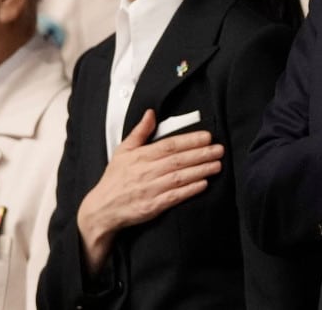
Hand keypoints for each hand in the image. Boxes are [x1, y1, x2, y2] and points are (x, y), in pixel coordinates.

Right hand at [76, 110, 223, 271]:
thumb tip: (151, 113)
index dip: (189, 140)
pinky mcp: (152, 207)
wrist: (101, 209)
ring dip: (200, 170)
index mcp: (140, 156)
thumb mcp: (123, 151)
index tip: (207, 137)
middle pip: (178, 160)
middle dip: (201, 154)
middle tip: (219, 149)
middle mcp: (146, 172)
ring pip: (179, 178)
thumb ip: (139, 132)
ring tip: (217, 165)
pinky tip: (203, 184)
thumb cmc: (114, 179)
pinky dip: (189, 190)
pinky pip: (174, 197)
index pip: (169, 145)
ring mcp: (150, 190)